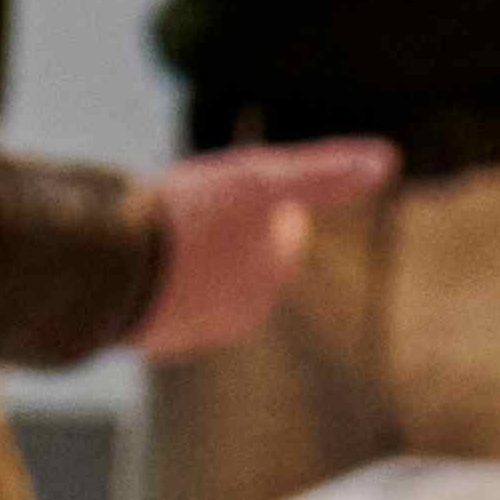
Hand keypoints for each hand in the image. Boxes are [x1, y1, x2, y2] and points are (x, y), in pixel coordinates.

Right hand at [130, 141, 392, 357]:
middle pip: (241, 253)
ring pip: (201, 275)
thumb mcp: (262, 179)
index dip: (260, 198)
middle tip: (190, 205)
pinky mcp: (152, 338)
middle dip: (224, 228)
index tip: (229, 187)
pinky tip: (138, 258)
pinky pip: (164, 297)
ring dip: (189, 251)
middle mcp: (240, 314)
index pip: (282, 228)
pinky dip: (157, 276)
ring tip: (161, 231)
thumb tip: (388, 160)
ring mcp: (194, 330)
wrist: (110, 268)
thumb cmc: (190, 219)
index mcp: (272, 279)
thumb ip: (325, 175)